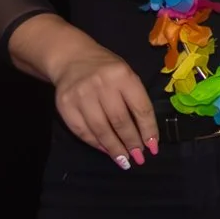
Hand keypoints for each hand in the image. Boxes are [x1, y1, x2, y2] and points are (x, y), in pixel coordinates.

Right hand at [50, 44, 158, 168]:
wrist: (72, 58)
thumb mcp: (126, 75)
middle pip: (120, 121)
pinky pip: (82, 131)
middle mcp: (102, 85)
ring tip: (124, 160)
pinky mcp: (65, 106)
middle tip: (139, 158)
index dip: (148, 130)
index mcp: (123, 75)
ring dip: (114, 148)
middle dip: (131, 142)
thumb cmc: (107, 69)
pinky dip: (96, 144)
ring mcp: (81, 95)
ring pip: (101, 129)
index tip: (154, 147)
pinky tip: (106, 150)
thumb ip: (135, 100)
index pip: (140, 108)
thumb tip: (145, 134)